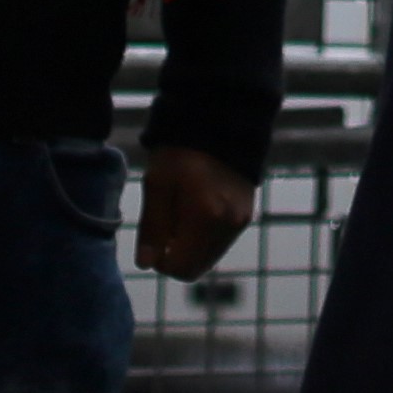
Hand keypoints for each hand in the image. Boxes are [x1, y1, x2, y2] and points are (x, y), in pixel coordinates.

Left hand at [138, 143, 254, 277]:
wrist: (218, 124)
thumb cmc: (180, 153)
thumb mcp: (157, 185)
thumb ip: (152, 228)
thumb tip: (147, 264)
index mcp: (205, 217)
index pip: (181, 269)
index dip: (161, 262)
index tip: (153, 241)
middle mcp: (229, 224)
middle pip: (197, 268)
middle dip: (176, 256)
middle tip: (165, 227)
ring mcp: (241, 221)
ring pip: (209, 257)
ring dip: (190, 248)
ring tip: (180, 214)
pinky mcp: (246, 215)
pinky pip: (220, 243)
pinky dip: (204, 238)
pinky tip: (196, 211)